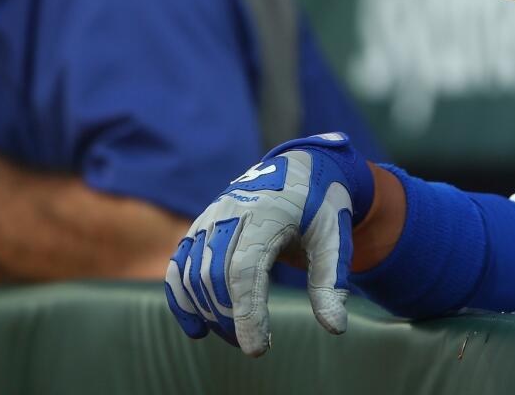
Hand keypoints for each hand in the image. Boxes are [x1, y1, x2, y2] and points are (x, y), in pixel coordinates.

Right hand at [163, 132, 374, 355]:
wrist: (303, 166)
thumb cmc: (323, 203)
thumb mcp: (336, 237)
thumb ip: (332, 280)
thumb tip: (335, 327)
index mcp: (268, 213)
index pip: (245, 271)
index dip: (246, 313)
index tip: (256, 350)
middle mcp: (232, 211)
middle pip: (214, 275)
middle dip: (230, 318)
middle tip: (253, 346)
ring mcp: (212, 216)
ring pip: (192, 272)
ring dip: (208, 312)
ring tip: (234, 336)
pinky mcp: (202, 224)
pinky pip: (178, 263)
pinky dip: (180, 297)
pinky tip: (196, 328)